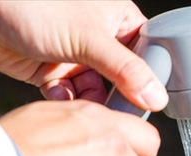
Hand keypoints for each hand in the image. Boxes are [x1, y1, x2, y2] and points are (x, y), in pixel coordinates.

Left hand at [0, 0, 166, 109]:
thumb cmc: (33, 4)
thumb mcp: (89, 38)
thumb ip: (126, 70)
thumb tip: (157, 96)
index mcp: (120, 21)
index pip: (149, 56)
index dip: (152, 80)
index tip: (151, 101)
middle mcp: (101, 39)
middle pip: (125, 79)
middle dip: (119, 96)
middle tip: (119, 110)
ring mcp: (77, 56)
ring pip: (98, 91)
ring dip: (92, 102)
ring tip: (86, 106)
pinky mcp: (54, 71)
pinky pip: (71, 95)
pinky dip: (67, 100)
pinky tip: (60, 95)